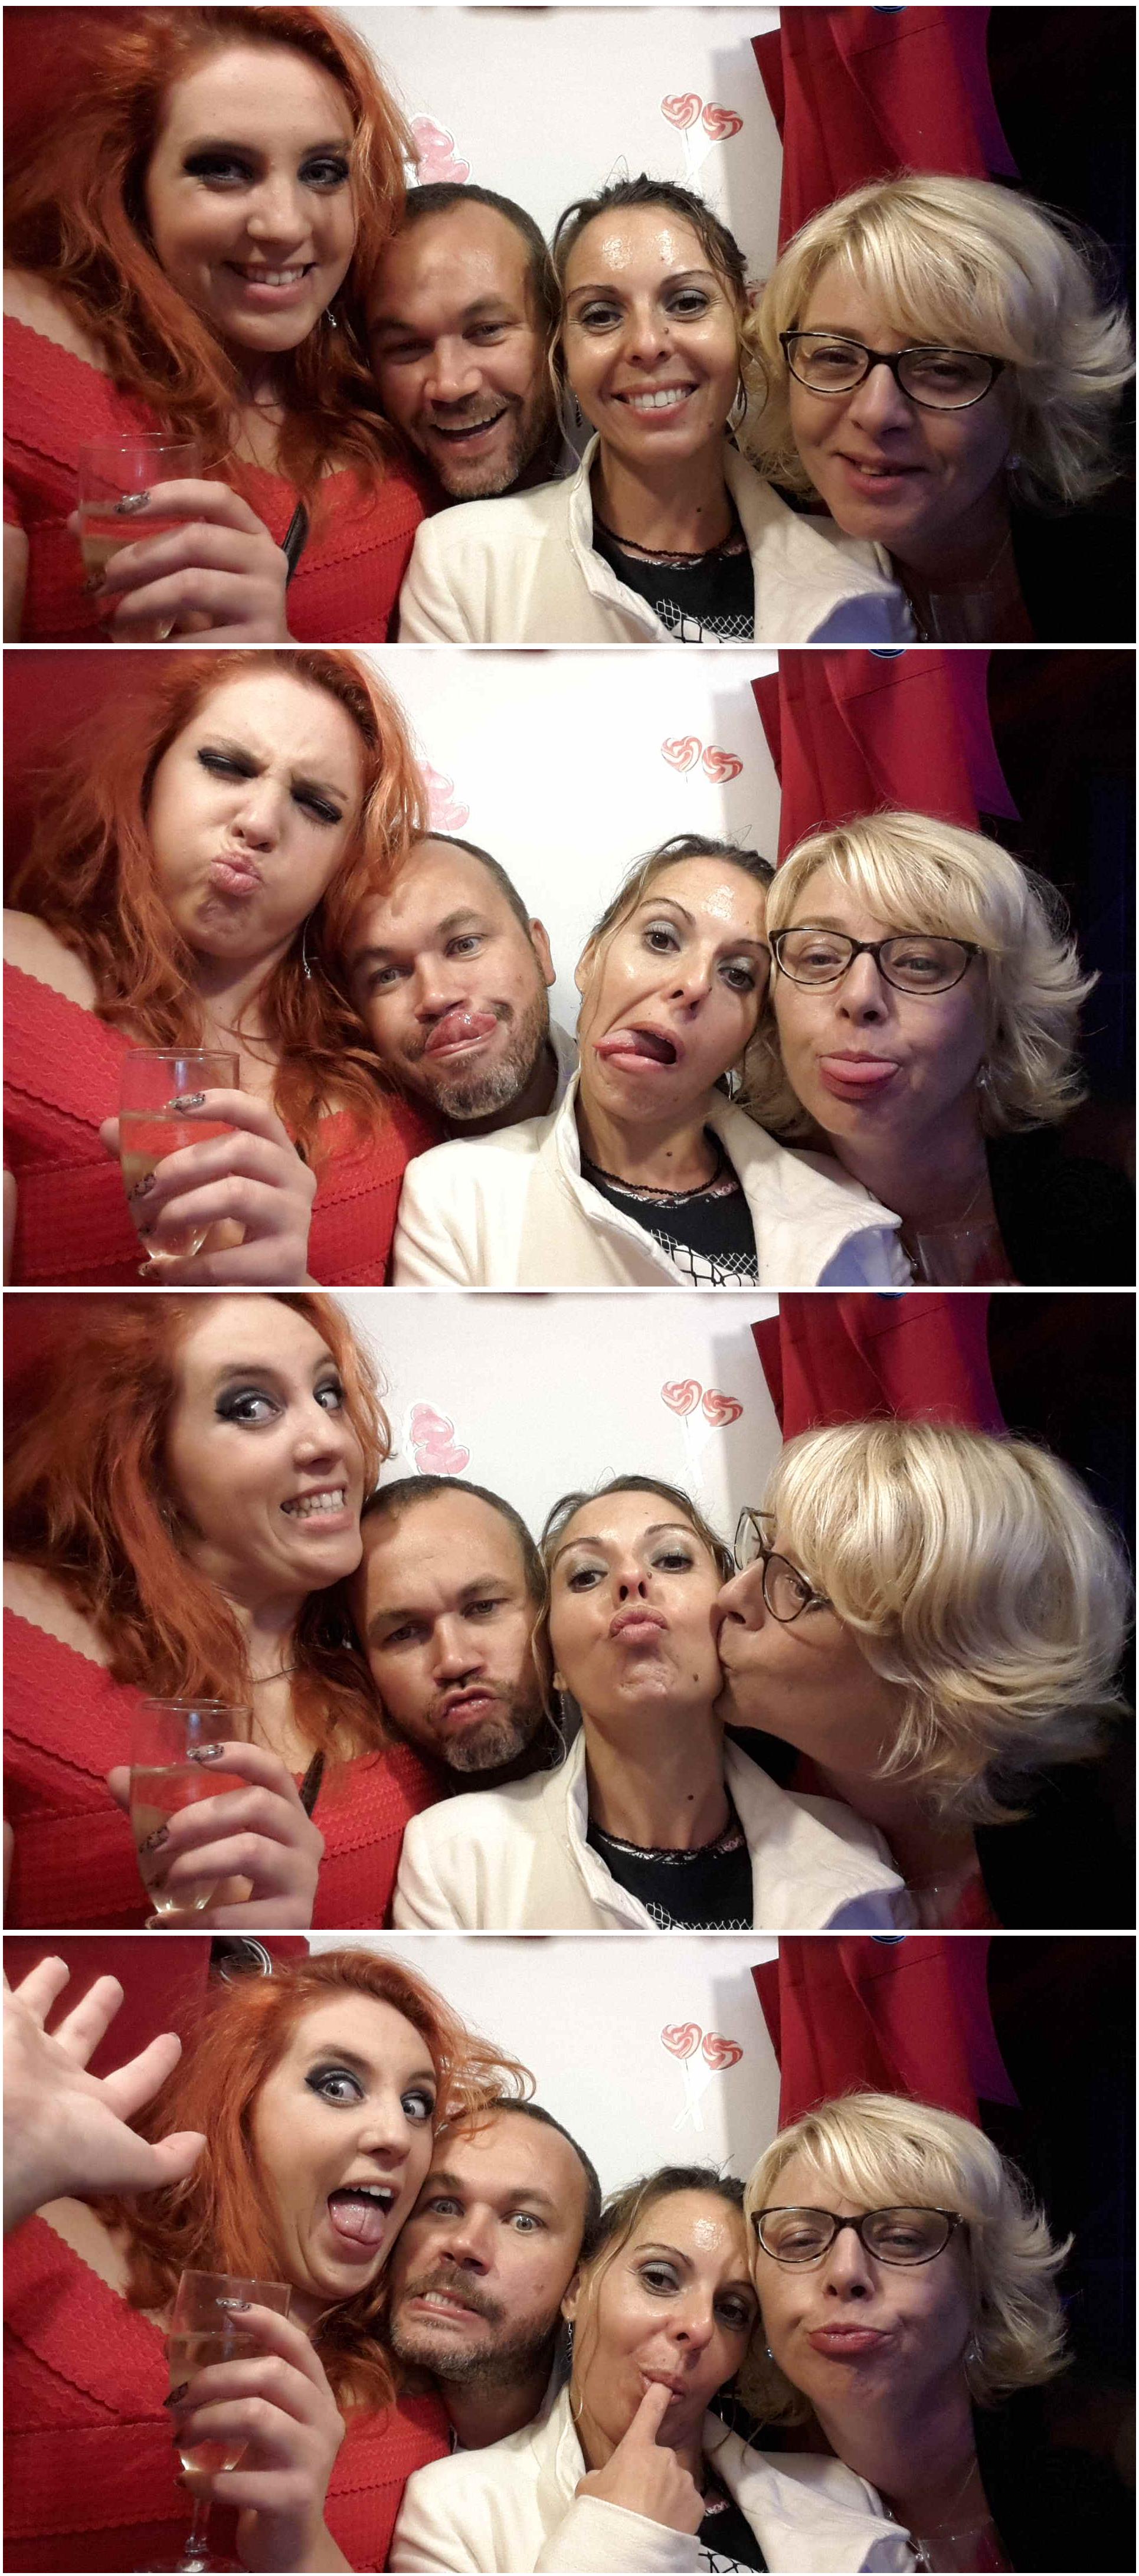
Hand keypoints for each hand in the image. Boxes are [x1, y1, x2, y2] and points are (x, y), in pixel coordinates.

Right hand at [3, 1956, 203, 2231]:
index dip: (154, 2063)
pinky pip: (3, 1990)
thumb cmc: (65, 2149)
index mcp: (90, 2107)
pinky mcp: (2, 2022)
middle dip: (96, 2011)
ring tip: (58, 1963)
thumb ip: (166, 2160)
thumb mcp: (129, 2161)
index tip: (173, 2040)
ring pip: (37, 2009)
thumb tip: (201, 2144)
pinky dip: (4, 1977)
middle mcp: (54, 2075)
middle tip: (113, 1984)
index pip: (133, 2082)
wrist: (1, 2135)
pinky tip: (6, 1958)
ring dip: (46, 1987)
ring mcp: (23, 2049)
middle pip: (80, 2036)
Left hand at [69, 481, 292, 639]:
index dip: (171, 495)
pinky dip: (162, 643)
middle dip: (139, 557)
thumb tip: (75, 524)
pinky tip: (141, 649)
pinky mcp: (259, 641)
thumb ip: (150, 545)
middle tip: (102, 579)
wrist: (267, 661)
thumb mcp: (194, 570)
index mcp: (251, 534)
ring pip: (192, 586)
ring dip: (143, 600)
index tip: (125, 506)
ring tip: (115, 616)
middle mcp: (266, 560)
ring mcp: (266, 601)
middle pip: (195, 541)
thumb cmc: (221, 610)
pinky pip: (198, 638)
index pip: (216, 498)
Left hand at [100, 1091, 317, 1284]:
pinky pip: (229, 1259)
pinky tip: (161, 1270)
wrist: (269, 1288)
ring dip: (183, 1207)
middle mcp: (295, 1178)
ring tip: (152, 1227)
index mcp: (278, 1153)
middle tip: (143, 1188)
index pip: (257, 1113)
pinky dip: (186, 1266)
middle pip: (242, 1148)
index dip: (220, 1102)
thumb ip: (159, 1159)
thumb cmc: (234, 1229)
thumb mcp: (204, 1189)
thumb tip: (107, 1129)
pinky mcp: (287, 1261)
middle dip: (182, 1164)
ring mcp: (296, 1219)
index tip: (174, 1107)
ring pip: (237, 1194)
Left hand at [108, 1742, 323, 1928]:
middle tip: (159, 1840)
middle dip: (200, 1817)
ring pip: (251, 1850)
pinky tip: (167, 1922)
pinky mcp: (293, 1919)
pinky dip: (196, 1918)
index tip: (198, 1756)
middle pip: (259, 1804)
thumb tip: (116, 1777)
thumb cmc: (230, 1883)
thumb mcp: (203, 1843)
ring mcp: (303, 1878)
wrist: (257, 1946)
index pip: (273, 1771)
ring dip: (198, 1861)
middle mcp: (304, 1838)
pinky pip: (239, 1912)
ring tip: (166, 1880)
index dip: (241, 1756)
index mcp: (287, 1812)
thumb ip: (162, 1810)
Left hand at [171, 2301, 344, 2572]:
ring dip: (207, 2421)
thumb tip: (177, 2354)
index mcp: (319, 2397)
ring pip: (257, 2416)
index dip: (266, 2323)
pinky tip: (185, 2481)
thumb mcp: (266, 2429)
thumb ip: (241, 2394)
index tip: (229, 2310)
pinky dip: (203, 2478)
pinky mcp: (294, 2499)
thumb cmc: (271, 2476)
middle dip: (217, 2377)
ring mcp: (314, 2460)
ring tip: (181, 2437)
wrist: (291, 2548)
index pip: (299, 2346)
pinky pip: (239, 2480)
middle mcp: (325, 2421)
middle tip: (179, 2396)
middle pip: (272, 2374)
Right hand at [574, 2382, 703, 2534]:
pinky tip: (665, 2526)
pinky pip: (686, 2503)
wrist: (630, 2550)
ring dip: (665, 2495)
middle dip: (651, 2476)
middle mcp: (664, 2457)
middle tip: (636, 2500)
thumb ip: (602, 2475)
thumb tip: (608, 2479)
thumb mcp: (590, 2489)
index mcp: (637, 2447)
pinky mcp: (697, 2504)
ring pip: (674, 2483)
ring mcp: (683, 2480)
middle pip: (658, 2461)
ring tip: (650, 2517)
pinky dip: (678, 2512)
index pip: (648, 2414)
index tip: (665, 2385)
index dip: (657, 2397)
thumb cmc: (605, 2513)